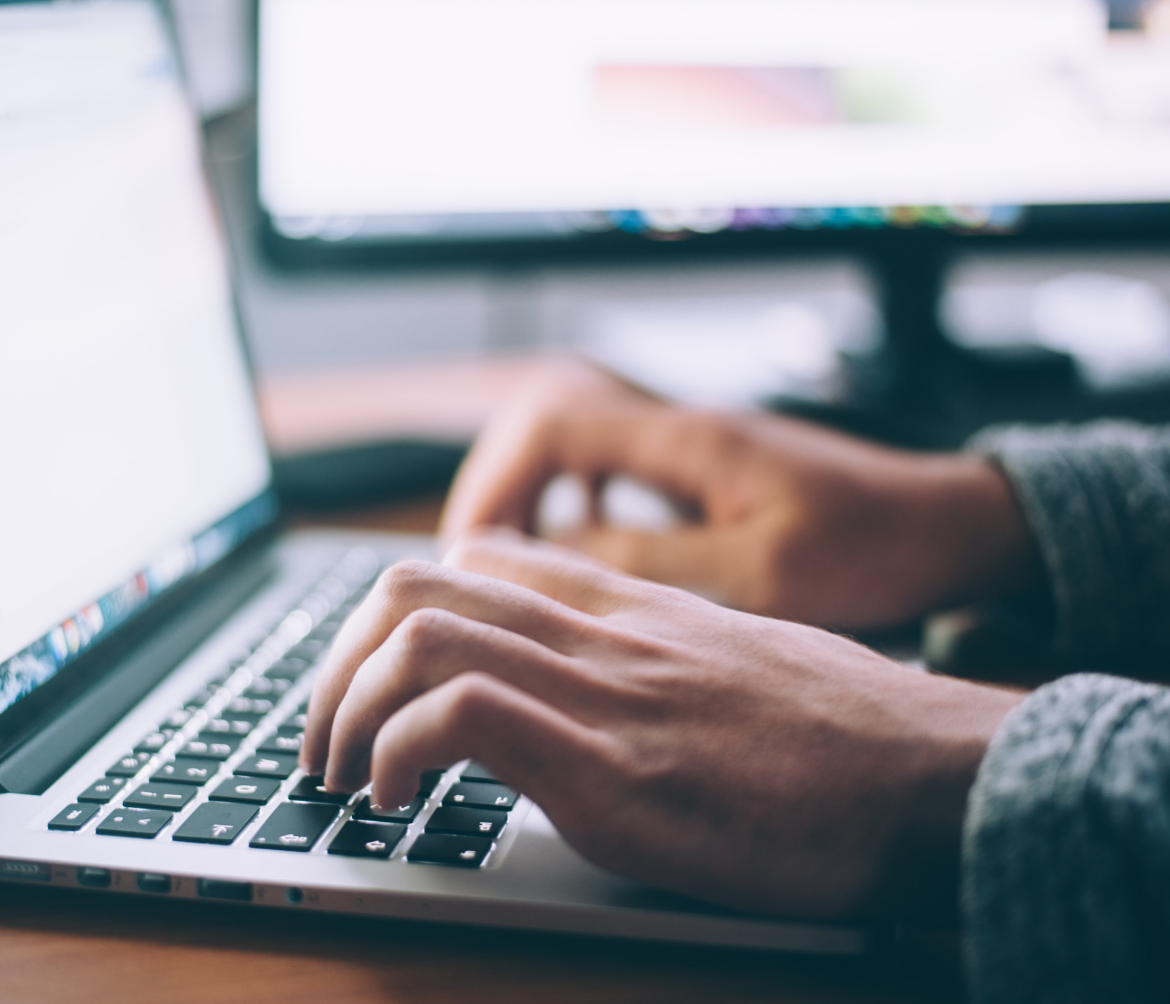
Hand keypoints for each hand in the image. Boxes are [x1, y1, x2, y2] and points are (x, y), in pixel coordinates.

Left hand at [302, 530, 1022, 919]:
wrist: (935, 776)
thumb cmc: (845, 735)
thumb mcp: (734, 664)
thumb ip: (651, 659)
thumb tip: (594, 691)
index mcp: (626, 608)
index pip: (474, 559)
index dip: (393, 615)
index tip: (372, 681)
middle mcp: (600, 633)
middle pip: (416, 584)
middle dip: (336, 662)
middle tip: (324, 737)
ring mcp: (602, 693)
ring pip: (418, 633)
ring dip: (345, 707)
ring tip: (341, 775)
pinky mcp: (613, 769)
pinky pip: (461, 715)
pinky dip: (397, 752)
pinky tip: (396, 801)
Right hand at [440, 358, 1039, 629]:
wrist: (946, 526)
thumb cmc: (872, 547)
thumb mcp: (761, 573)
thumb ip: (654, 560)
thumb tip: (557, 555)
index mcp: (688, 440)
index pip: (552, 423)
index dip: (495, 480)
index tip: (474, 549)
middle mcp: (680, 428)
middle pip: (546, 420)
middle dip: (497, 485)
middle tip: (475, 558)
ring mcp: (690, 445)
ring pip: (573, 441)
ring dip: (530, 492)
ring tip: (509, 557)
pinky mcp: (703, 470)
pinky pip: (609, 466)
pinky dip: (573, 500)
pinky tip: (576, 547)